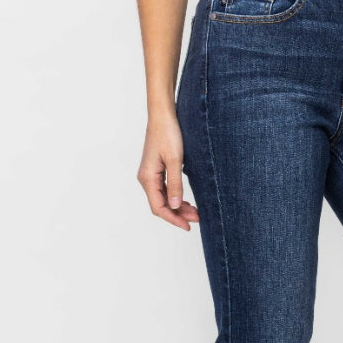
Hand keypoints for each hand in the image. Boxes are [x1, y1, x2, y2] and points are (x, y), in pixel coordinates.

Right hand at [137, 114, 200, 228]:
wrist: (162, 116)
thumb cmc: (167, 134)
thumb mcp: (175, 160)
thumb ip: (175, 184)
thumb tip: (176, 206)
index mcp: (148, 178)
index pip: (158, 207)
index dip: (173, 219)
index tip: (187, 226)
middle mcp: (146, 178)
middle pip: (160, 205)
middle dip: (178, 214)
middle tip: (197, 218)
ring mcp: (150, 174)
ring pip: (163, 198)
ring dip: (178, 206)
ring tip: (195, 212)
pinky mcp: (156, 170)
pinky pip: (164, 189)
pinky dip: (175, 196)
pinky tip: (186, 200)